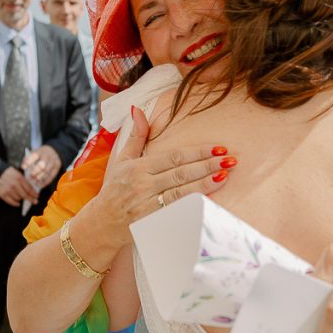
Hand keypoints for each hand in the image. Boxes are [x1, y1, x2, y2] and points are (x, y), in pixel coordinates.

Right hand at [0, 166, 39, 206]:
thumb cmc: (8, 172)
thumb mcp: (18, 173)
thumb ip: (24, 180)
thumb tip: (32, 189)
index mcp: (19, 178)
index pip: (29, 189)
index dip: (34, 194)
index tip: (37, 196)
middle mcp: (14, 185)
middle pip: (25, 195)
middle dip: (31, 199)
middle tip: (35, 202)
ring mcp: (8, 190)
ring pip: (18, 199)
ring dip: (22, 199)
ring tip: (23, 198)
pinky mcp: (3, 194)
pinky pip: (11, 202)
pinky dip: (15, 203)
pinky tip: (18, 203)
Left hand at [23, 145, 61, 186]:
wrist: (54, 151)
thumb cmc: (40, 154)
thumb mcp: (34, 152)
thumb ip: (28, 159)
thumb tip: (23, 168)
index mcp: (40, 151)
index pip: (34, 155)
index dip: (28, 162)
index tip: (23, 168)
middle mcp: (48, 156)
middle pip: (42, 165)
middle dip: (35, 172)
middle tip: (30, 177)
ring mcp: (54, 162)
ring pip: (47, 171)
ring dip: (40, 178)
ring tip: (34, 182)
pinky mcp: (57, 168)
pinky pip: (52, 176)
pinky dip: (45, 182)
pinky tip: (40, 185)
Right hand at [93, 106, 234, 248]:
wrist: (102, 223)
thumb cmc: (115, 189)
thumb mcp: (122, 160)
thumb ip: (136, 136)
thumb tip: (138, 109)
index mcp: (138, 168)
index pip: (173, 157)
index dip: (197, 152)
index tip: (217, 148)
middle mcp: (143, 185)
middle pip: (181, 173)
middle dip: (207, 165)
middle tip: (230, 159)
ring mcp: (148, 206)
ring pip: (181, 192)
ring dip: (205, 184)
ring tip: (225, 176)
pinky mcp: (152, 222)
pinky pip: (177, 212)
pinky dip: (193, 205)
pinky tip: (210, 199)